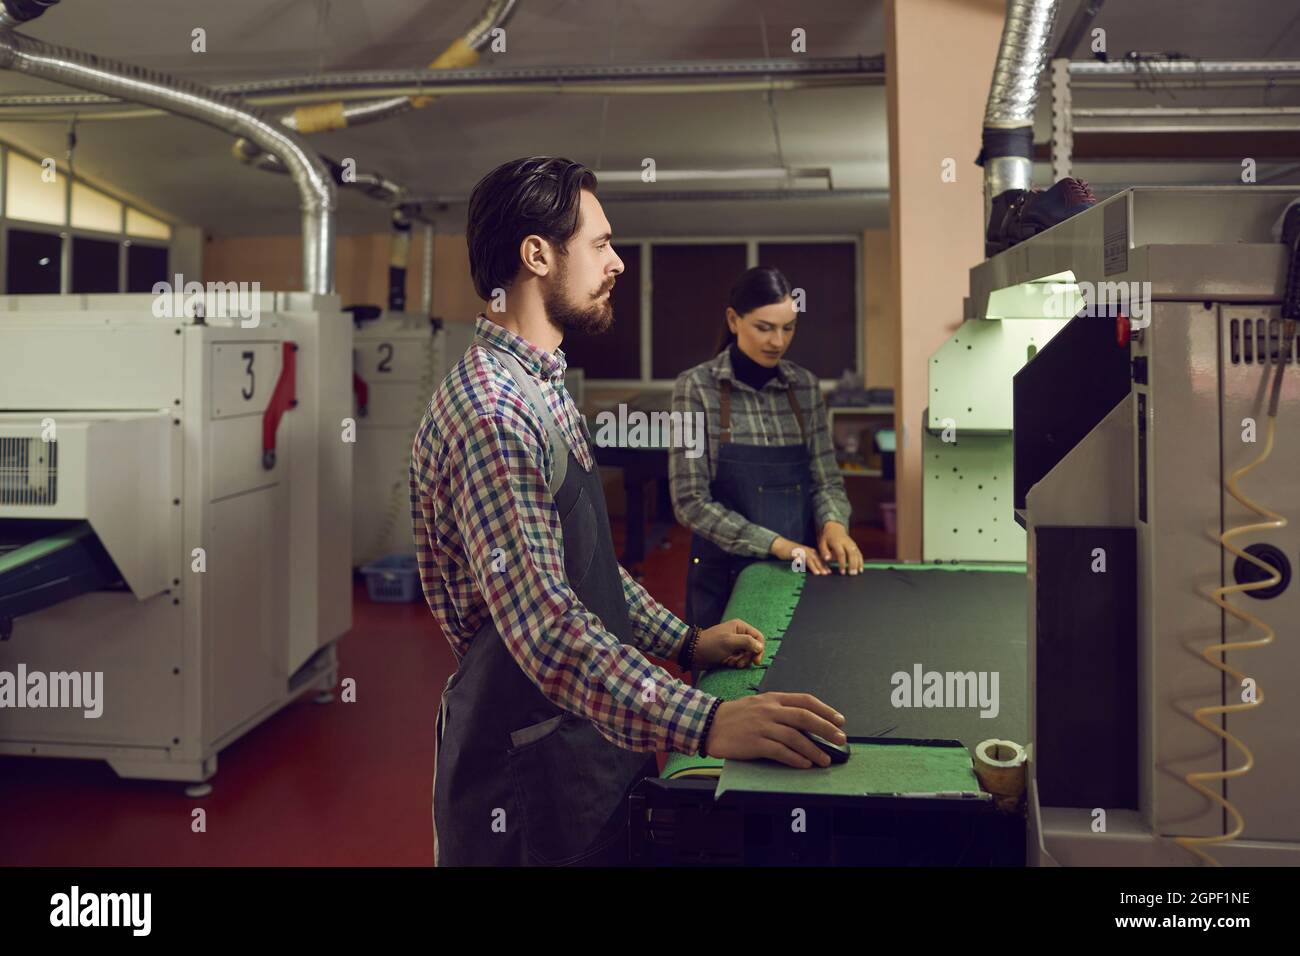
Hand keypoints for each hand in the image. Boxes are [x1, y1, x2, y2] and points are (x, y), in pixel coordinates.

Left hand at [694, 618, 764, 668]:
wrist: (693, 653)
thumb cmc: (710, 644)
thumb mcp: (729, 642)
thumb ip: (747, 642)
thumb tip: (760, 647)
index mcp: (740, 627)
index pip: (758, 637)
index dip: (759, 649)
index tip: (756, 661)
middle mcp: (739, 634)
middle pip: (753, 648)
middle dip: (747, 657)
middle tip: (739, 663)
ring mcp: (734, 644)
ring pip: (747, 655)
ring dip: (741, 661)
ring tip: (730, 663)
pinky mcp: (729, 653)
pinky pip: (739, 659)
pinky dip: (735, 663)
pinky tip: (726, 663)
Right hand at [704, 692, 846, 767]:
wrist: (710, 723)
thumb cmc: (737, 715)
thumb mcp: (760, 704)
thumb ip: (780, 709)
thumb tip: (807, 722)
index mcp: (773, 698)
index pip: (805, 700)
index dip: (825, 710)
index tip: (839, 720)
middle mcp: (770, 710)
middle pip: (805, 718)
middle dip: (826, 729)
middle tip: (840, 740)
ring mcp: (762, 726)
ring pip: (795, 737)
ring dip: (813, 750)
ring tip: (825, 759)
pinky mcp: (754, 743)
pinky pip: (780, 751)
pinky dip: (795, 759)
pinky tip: (804, 764)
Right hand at [769, 536, 831, 574]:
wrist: (780, 545)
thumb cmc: (790, 552)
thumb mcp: (801, 556)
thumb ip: (807, 561)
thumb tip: (814, 569)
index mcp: (810, 551)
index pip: (819, 559)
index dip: (824, 565)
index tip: (829, 572)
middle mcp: (807, 550)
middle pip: (816, 559)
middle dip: (822, 567)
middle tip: (827, 573)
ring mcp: (801, 551)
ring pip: (810, 559)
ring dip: (815, 566)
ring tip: (818, 573)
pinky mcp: (794, 553)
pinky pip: (800, 558)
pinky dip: (803, 563)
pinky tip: (805, 567)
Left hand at [818, 522, 862, 574]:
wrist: (834, 528)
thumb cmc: (827, 538)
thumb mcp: (822, 543)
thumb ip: (824, 551)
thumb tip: (827, 559)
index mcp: (837, 542)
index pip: (841, 554)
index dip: (842, 563)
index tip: (842, 572)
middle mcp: (846, 542)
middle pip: (851, 554)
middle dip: (852, 564)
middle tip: (852, 574)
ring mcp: (852, 543)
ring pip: (857, 553)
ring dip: (858, 563)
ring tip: (857, 573)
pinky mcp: (855, 545)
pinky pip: (859, 553)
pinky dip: (861, 561)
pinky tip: (860, 569)